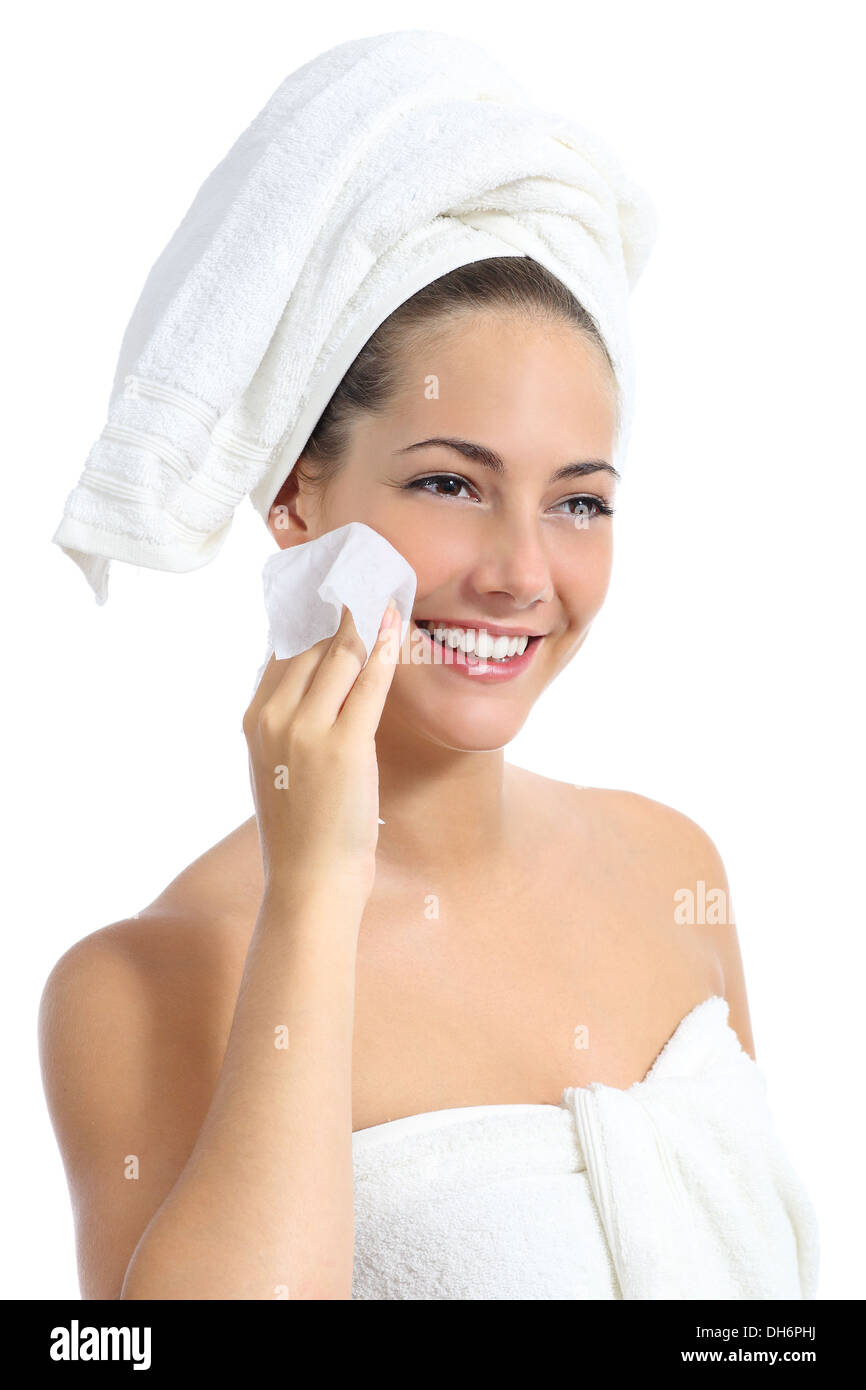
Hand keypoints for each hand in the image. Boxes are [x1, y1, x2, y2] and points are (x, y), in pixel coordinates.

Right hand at [242, 601, 399, 903]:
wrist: (309, 880)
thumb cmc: (302, 827)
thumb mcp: (278, 764)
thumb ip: (288, 720)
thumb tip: (313, 677)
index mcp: (254, 718)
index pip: (283, 647)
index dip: (310, 611)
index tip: (333, 582)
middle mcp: (274, 717)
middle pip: (311, 642)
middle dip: (340, 604)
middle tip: (366, 571)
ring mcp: (307, 730)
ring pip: (339, 654)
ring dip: (365, 616)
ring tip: (385, 587)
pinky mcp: (344, 746)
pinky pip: (368, 682)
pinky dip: (384, 647)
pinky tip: (396, 624)